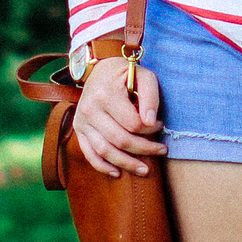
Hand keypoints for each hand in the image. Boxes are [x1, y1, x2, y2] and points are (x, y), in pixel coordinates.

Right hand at [70, 60, 165, 177]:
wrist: (100, 69)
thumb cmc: (126, 72)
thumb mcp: (144, 75)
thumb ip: (150, 97)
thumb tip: (150, 123)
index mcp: (105, 95)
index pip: (132, 124)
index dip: (150, 129)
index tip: (160, 125)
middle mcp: (89, 109)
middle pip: (120, 140)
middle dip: (144, 149)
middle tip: (162, 150)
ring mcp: (82, 122)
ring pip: (105, 151)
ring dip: (126, 164)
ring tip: (145, 169)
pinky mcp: (79, 130)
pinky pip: (89, 154)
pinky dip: (103, 167)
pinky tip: (117, 173)